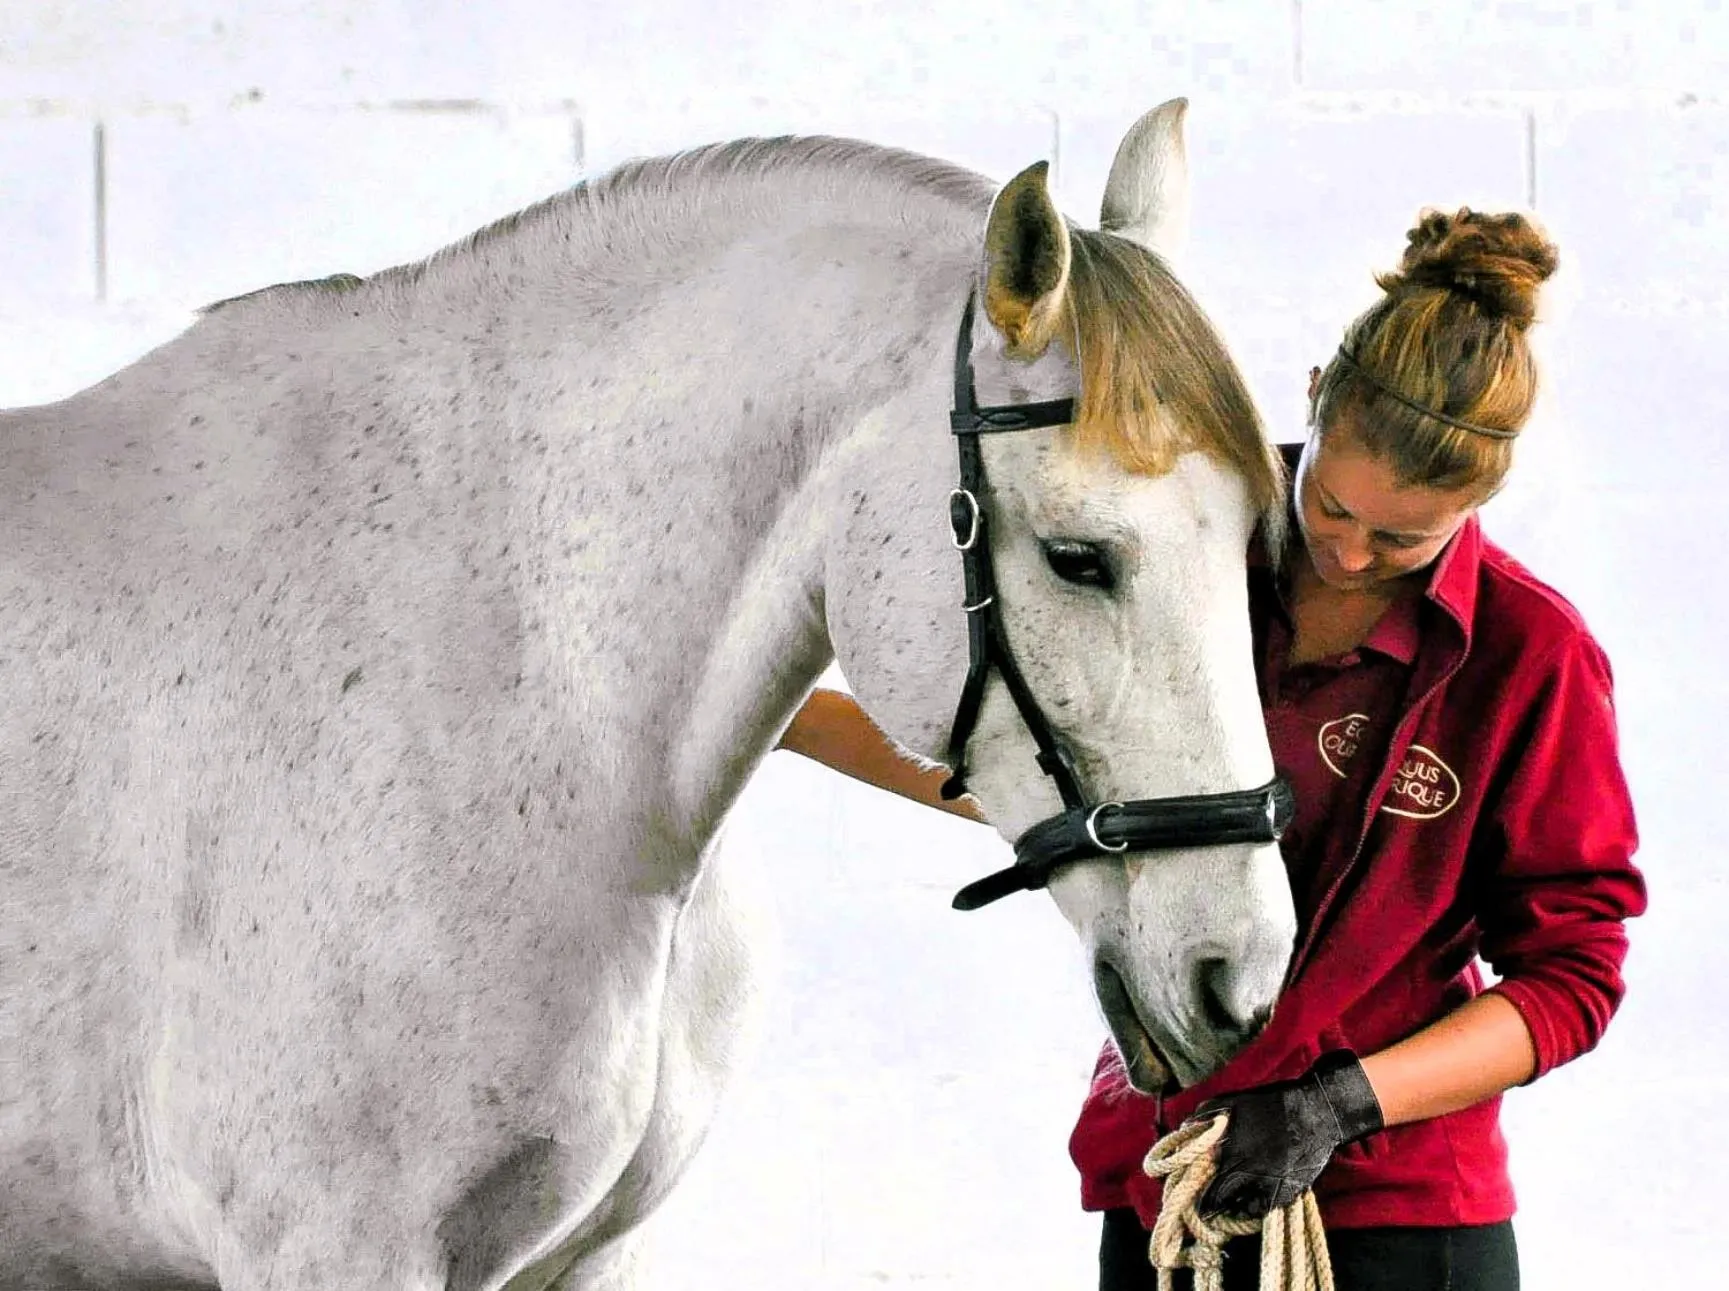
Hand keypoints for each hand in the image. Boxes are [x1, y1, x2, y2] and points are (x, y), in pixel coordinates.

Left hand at [1192, 1050, 1382, 1218]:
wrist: (1315, 1112)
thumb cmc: (1273, 1103)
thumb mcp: (1235, 1100)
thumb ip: (1208, 1112)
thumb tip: (1187, 1125)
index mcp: (1229, 1145)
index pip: (1202, 1176)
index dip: (1194, 1187)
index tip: (1189, 1192)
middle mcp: (1246, 1167)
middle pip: (1219, 1196)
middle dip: (1210, 1202)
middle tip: (1205, 1206)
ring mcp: (1267, 1181)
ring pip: (1240, 1207)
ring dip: (1232, 1207)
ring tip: (1227, 1205)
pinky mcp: (1286, 1191)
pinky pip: (1263, 1209)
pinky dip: (1254, 1208)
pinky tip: (1250, 1202)